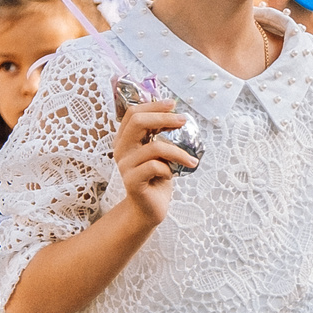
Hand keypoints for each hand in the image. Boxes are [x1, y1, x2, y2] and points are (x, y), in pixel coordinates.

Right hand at [112, 98, 193, 227]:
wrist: (149, 208)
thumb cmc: (156, 177)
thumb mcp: (158, 152)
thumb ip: (159, 134)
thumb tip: (176, 113)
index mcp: (124, 139)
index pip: (133, 113)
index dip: (153, 105)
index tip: (173, 104)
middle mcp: (121, 149)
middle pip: (138, 122)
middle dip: (164, 118)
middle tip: (183, 121)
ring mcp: (125, 165)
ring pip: (154, 147)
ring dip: (177, 152)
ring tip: (191, 160)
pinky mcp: (132, 181)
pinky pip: (156, 166)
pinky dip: (169, 169)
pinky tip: (172, 176)